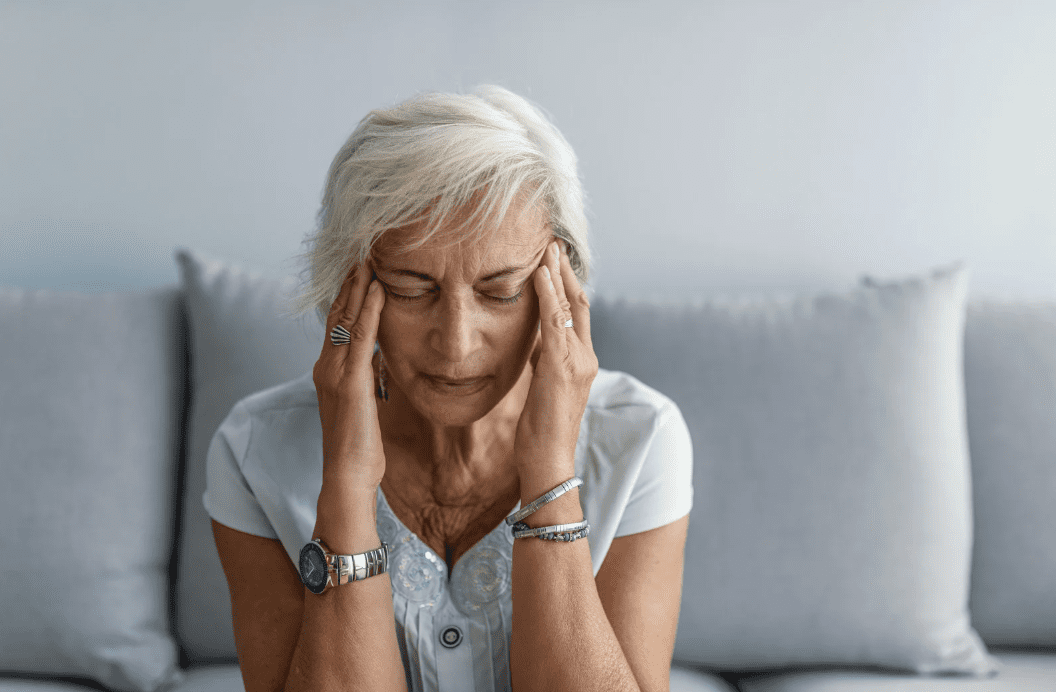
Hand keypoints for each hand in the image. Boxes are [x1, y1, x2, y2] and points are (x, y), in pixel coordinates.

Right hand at [312, 263, 386, 491]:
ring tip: (369, 259)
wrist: (348, 474)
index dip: (347, 295)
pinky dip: (370, 310)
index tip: (359, 270)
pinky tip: (378, 288)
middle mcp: (326, 366)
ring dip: (359, 286)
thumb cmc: (360, 446)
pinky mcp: (350, 382)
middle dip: (350, 282)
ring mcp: (335, 373)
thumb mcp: (363, 403)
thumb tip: (376, 358)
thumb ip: (365, 378)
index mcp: (329, 371)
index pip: (337, 324)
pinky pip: (362, 337)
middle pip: (337, 314)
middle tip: (361, 252)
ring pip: (346, 319)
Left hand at [514, 240, 597, 487]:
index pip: (578, 315)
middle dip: (567, 272)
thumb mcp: (542, 388)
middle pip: (580, 303)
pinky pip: (556, 323)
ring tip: (547, 248)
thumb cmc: (540, 432)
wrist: (549, 462)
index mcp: (581, 363)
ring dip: (558, 275)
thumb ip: (543, 363)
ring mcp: (578, 362)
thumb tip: (534, 344)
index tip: (555, 261)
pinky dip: (548, 296)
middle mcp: (586, 358)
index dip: (568, 286)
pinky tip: (540, 275)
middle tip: (554, 243)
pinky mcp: (562, 368)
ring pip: (571, 307)